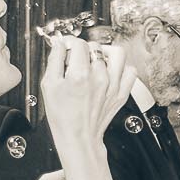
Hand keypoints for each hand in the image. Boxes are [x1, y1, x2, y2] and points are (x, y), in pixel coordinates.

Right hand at [37, 33, 135, 148]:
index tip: (67, 47)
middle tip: (77, 58)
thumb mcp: (49, 85)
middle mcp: (99, 78)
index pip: (79, 44)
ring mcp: (113, 85)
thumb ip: (54, 60)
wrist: (79, 136)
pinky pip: (130, 71)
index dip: (70, 42)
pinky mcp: (122, 93)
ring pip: (117, 54)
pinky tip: (110, 71)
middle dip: (84, 48)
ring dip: (106, 52)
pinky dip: (122, 67)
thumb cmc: (62, 115)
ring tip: (96, 59)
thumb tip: (59, 43)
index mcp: (79, 75)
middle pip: (96, 47)